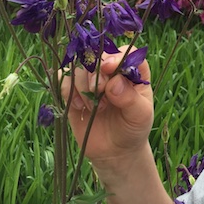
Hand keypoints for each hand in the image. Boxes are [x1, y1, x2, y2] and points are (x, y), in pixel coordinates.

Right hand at [61, 45, 153, 169]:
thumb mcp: (140, 115)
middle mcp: (111, 71)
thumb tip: (114, 82)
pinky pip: (63, 80)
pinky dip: (67, 90)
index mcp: (134, 72)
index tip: (109, 67)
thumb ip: (130, 98)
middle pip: (98, 57)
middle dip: (96, 73)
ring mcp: (91, 81)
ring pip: (79, 67)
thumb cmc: (133, 128)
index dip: (116, 57)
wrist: (115, 150)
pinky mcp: (74, 92)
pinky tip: (79, 107)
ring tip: (94, 106)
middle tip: (100, 92)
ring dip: (83, 84)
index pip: (126, 53)